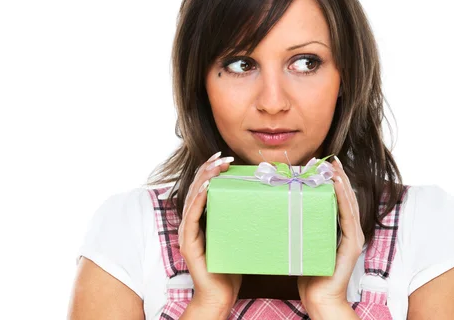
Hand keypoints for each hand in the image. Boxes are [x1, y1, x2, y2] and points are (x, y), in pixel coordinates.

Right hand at [178, 152, 241, 312]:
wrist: (220, 296)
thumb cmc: (232, 267)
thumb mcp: (238, 236)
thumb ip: (243, 219)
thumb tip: (265, 200)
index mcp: (202, 218)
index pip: (204, 188)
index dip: (212, 170)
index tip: (225, 157)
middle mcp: (192, 222)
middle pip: (197, 187)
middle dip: (209, 168)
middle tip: (224, 156)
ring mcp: (188, 231)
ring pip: (193, 197)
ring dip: (204, 178)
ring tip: (217, 165)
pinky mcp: (188, 242)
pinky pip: (192, 216)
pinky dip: (198, 199)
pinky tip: (207, 188)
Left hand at [298, 156, 363, 315]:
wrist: (319, 300)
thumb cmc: (309, 274)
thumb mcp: (303, 244)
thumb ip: (301, 228)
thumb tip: (283, 210)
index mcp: (340, 231)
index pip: (339, 201)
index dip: (334, 182)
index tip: (325, 165)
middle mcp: (350, 231)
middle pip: (346, 198)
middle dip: (339, 177)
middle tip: (331, 160)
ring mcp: (353, 237)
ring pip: (349, 203)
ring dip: (342, 183)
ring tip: (334, 167)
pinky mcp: (352, 245)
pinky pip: (348, 216)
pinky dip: (343, 198)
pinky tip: (337, 185)